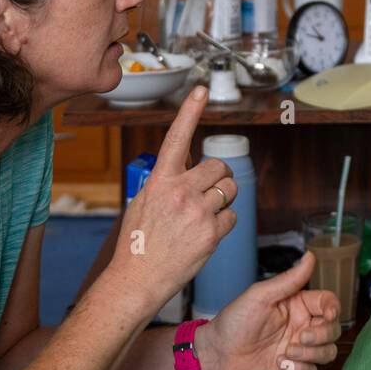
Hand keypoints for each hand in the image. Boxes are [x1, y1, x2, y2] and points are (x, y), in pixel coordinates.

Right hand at [106, 85, 240, 311]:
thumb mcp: (144, 202)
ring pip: (230, 190)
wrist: (137, 279)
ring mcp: (198, 211)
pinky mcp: (212, 232)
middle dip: (220, 177)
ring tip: (205, 215)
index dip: (190, 111)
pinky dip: (225, 223)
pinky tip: (205, 234)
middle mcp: (180, 192)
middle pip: (219, 167)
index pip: (177, 137)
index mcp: (160, 181)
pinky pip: (233, 217)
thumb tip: (190, 162)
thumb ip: (167, 181)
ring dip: (225, 199)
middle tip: (210, 192)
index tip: (201, 89)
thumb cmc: (138, 242)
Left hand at [194, 252, 340, 369]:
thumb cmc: (234, 320)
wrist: (215, 354)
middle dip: (322, 335)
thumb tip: (310, 256)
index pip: (329, 303)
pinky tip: (281, 365)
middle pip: (333, 330)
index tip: (327, 315)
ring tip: (287, 353)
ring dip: (312, 354)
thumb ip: (289, 280)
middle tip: (301, 337)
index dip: (334, 308)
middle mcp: (301, 327)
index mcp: (297, 306)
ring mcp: (298, 350)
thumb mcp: (260, 296)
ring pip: (327, 353)